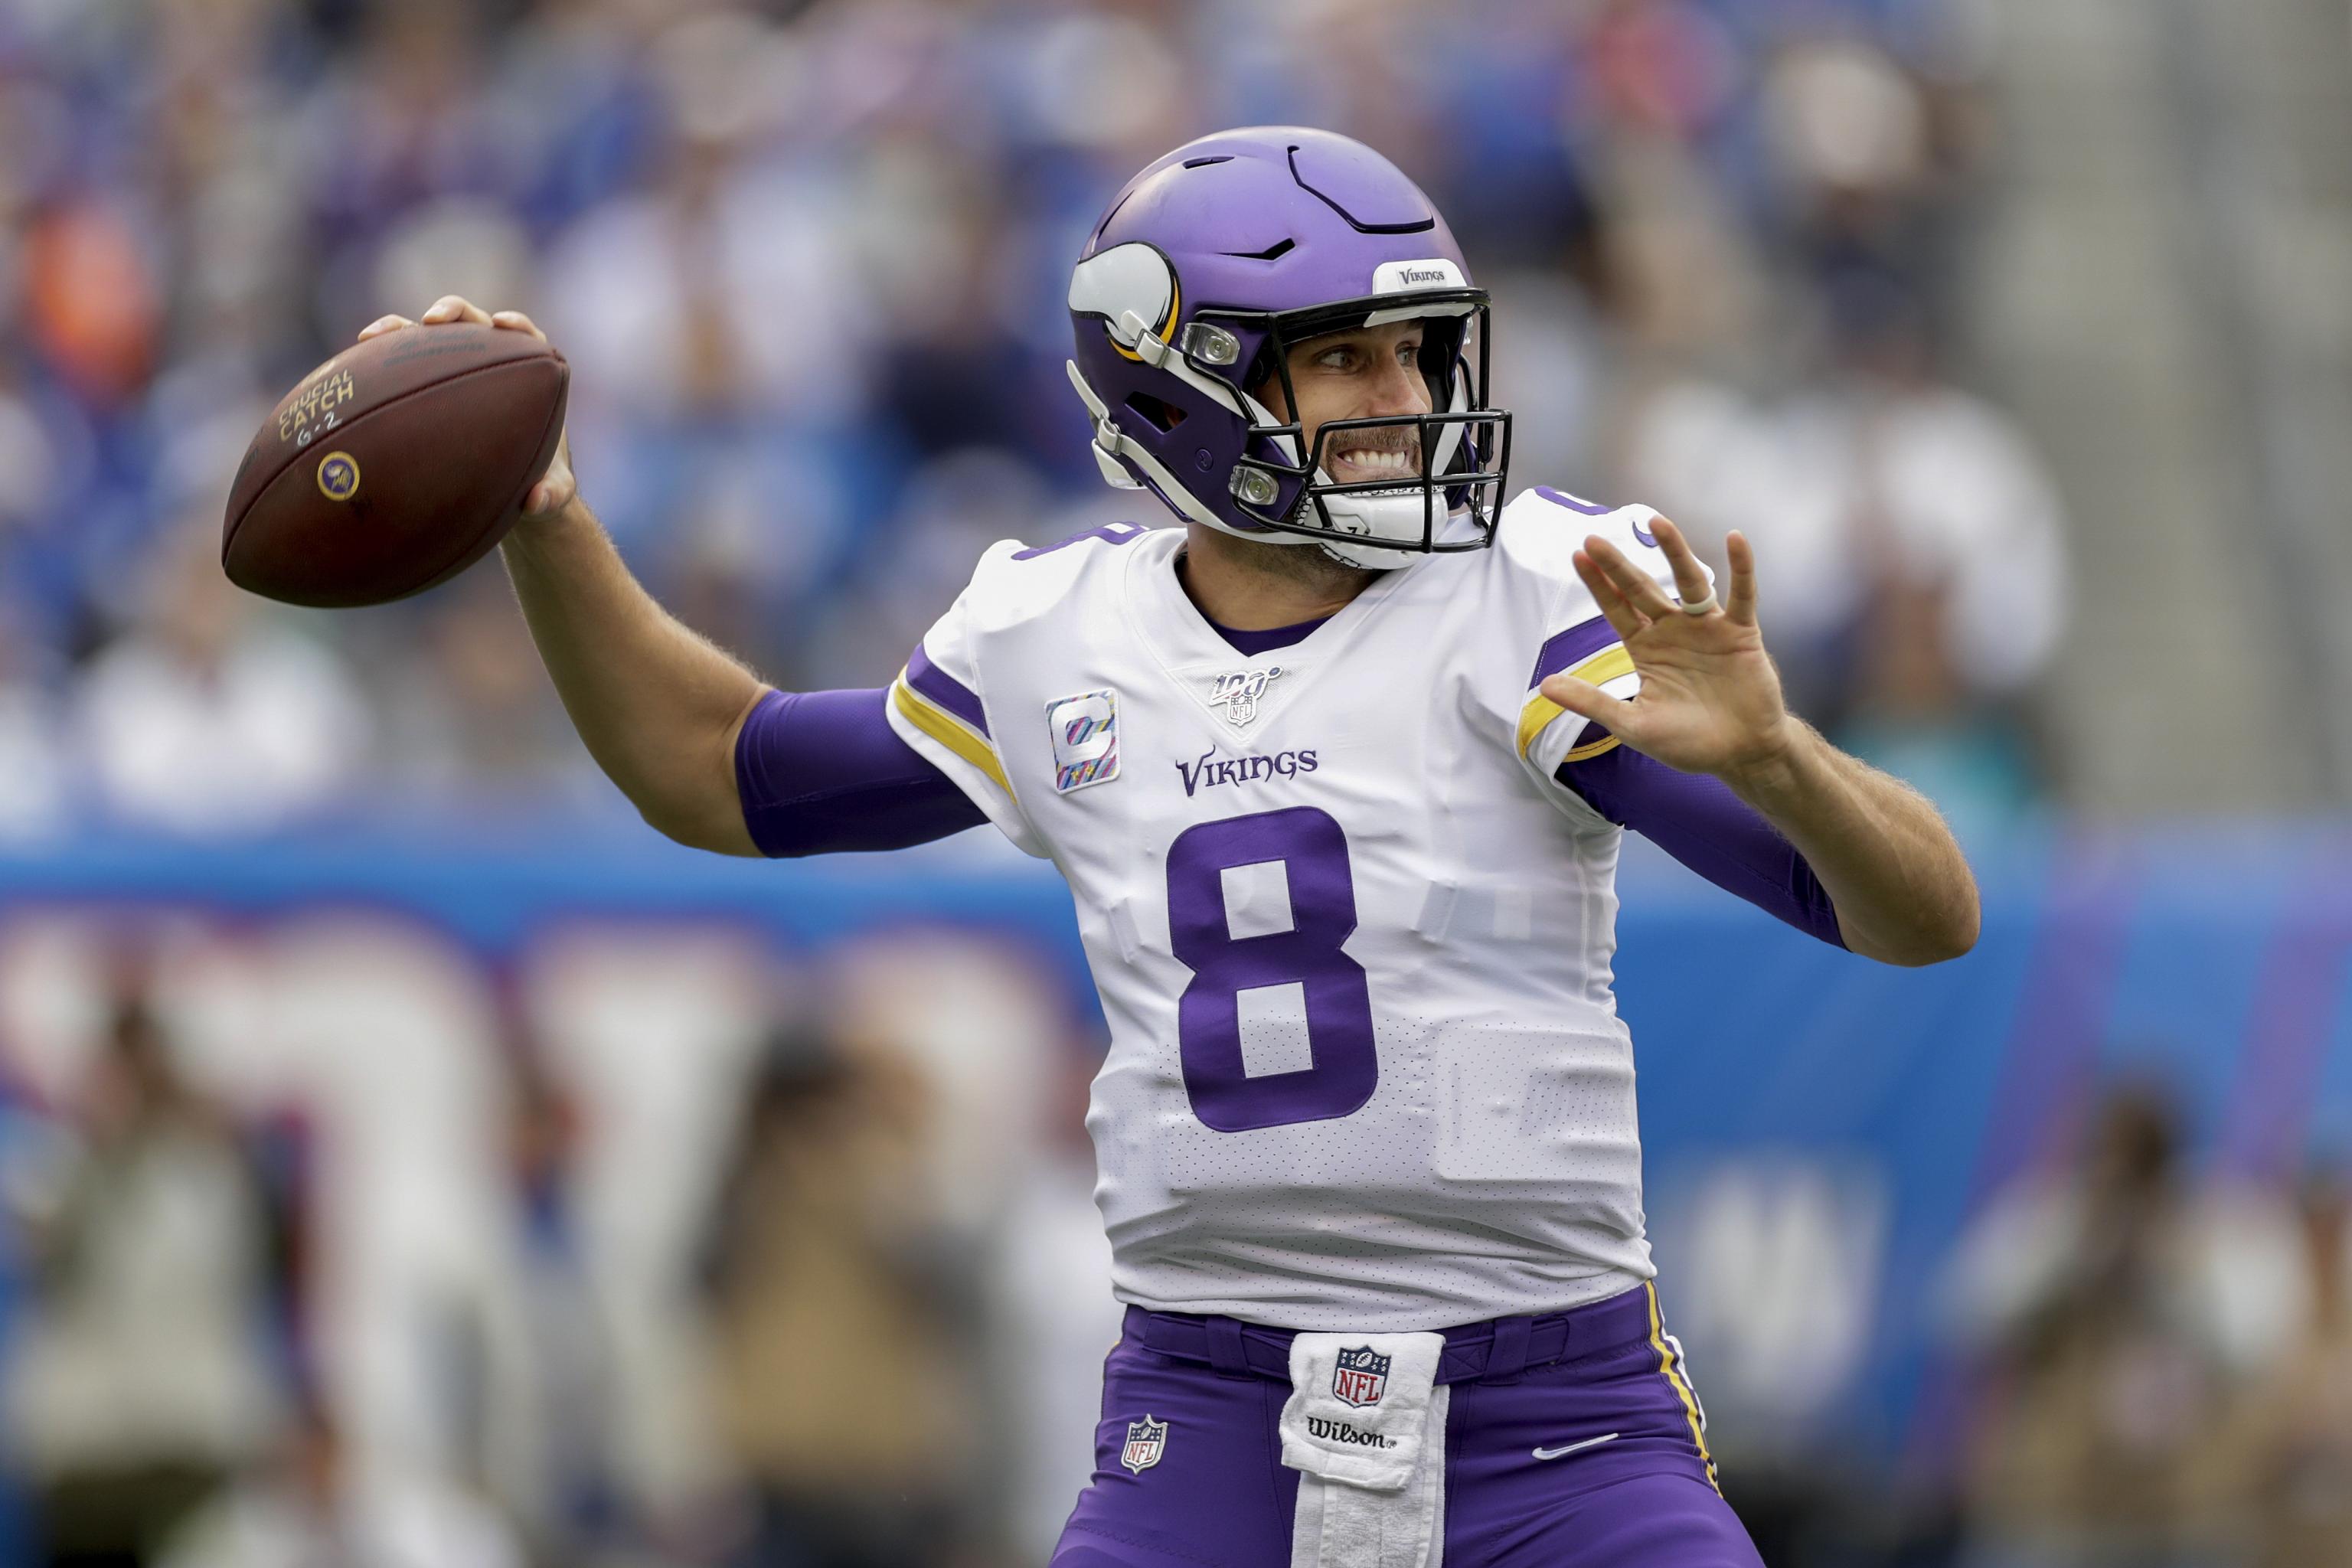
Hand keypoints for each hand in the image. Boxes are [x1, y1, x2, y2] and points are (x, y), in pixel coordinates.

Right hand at [358, 295, 575, 516]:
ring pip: (425, 337)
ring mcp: (453, 368)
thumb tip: (537, 500)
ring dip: (400, 329)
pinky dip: (378, 364)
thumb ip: (554, 495)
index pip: (526, 336)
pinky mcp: (424, 383)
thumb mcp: (552, 491)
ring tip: (373, 337)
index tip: (503, 325)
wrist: (510, 486)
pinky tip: (351, 373)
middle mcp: (488, 361)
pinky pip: (399, 367)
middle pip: (471, 321)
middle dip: (452, 312)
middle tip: (434, 320)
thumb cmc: (537, 480)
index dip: (516, 325)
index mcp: (527, 375)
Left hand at [1539, 517, 1796, 781]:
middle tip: (1594, 538)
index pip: (1617, 609)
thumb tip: (1544, 686)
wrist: (1740, 755)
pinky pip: (1744, 595)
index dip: (1599, 584)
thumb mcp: (1632, 724)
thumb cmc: (1688, 742)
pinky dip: (1742, 567)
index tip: (1577, 556)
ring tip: (1657, 520)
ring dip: (1675, 550)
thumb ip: (1592, 702)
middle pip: (1643, 589)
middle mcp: (1674, 631)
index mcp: (1647, 649)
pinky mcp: (1742, 633)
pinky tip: (1735, 539)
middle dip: (1619, 564)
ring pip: (1690, 581)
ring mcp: (1708, 629)